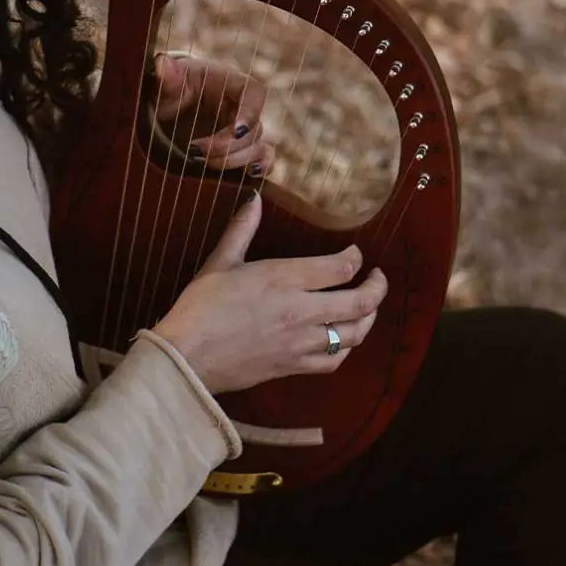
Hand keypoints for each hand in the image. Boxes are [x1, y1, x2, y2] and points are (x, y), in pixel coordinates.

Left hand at [153, 53, 274, 176]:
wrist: (166, 111)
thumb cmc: (169, 91)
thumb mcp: (166, 85)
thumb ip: (166, 78)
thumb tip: (162, 63)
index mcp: (229, 83)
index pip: (254, 93)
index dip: (250, 113)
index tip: (235, 131)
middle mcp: (242, 108)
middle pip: (254, 129)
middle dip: (227, 146)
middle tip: (195, 152)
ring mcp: (245, 131)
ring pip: (258, 149)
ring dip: (234, 162)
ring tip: (202, 164)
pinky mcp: (242, 150)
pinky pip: (263, 161)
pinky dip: (259, 169)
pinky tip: (244, 176)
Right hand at [153, 193, 387, 394]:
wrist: (187, 357)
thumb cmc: (200, 308)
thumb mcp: (220, 263)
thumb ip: (242, 230)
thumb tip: (254, 199)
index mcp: (283, 279)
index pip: (341, 268)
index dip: (356, 259)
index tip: (355, 254)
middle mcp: (300, 311)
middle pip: (360, 302)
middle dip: (377, 287)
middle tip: (378, 278)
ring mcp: (300, 342)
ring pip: (354, 334)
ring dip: (369, 318)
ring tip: (369, 308)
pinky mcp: (293, 366)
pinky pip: (334, 361)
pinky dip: (347, 349)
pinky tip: (344, 340)